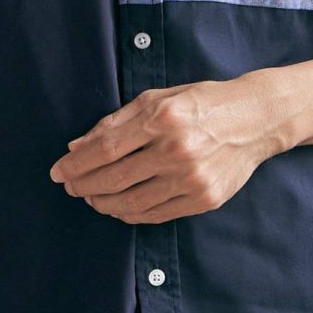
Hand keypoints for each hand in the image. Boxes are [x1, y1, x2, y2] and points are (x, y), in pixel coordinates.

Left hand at [48, 76, 279, 223]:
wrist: (255, 119)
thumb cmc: (201, 102)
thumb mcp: (158, 98)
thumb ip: (116, 122)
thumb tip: (77, 148)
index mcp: (163, 118)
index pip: (105, 149)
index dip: (76, 164)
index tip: (58, 172)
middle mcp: (177, 150)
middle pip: (114, 179)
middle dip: (83, 186)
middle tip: (70, 187)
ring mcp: (192, 179)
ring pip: (132, 203)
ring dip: (103, 204)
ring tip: (91, 198)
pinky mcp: (204, 199)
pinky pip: (156, 215)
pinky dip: (130, 214)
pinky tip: (119, 207)